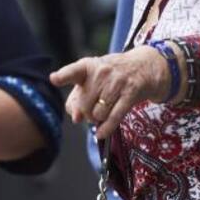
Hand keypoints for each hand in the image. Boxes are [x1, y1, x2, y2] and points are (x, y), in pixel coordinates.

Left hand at [50, 47, 169, 139]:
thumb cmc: (113, 74)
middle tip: (92, 109)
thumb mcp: (93, 77)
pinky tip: (101, 133)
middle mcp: (102, 72)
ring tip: (103, 112)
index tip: (54, 79)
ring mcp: (117, 82)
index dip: (63, 76)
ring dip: (98, 119)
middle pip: (84, 105)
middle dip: (86, 113)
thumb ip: (77, 96)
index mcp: (89, 66)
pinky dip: (106, 128)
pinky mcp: (131, 93)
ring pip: (98, 114)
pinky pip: (114, 117)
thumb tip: (76, 118)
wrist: (144, 66)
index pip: (74, 71)